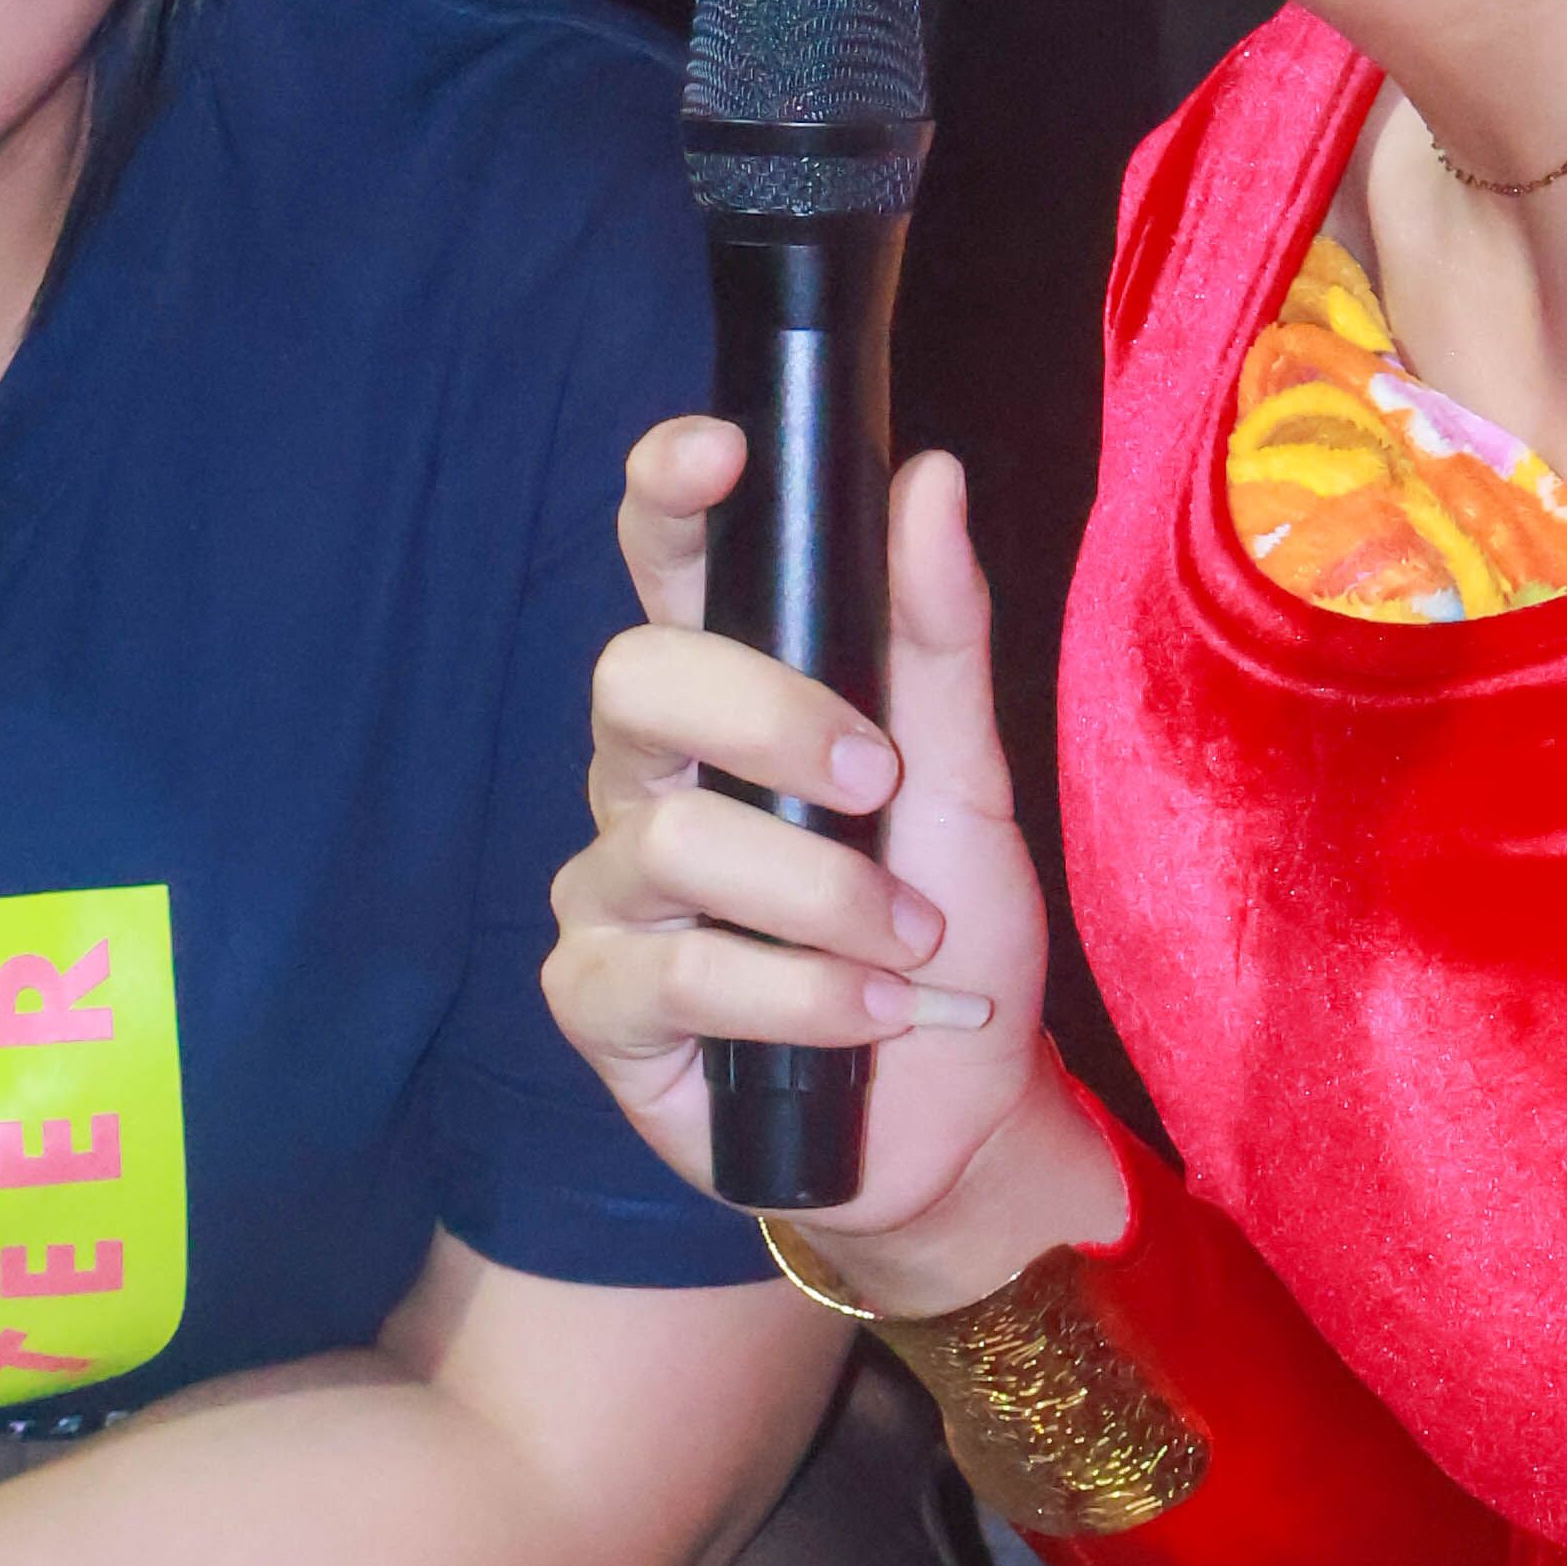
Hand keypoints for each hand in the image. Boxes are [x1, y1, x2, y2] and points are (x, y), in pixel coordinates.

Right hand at [547, 432, 1107, 1287]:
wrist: (957, 1111)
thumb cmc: (949, 930)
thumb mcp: (970, 778)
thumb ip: (938, 634)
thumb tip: (926, 475)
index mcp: (728, 700)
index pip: (665, 567)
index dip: (665, 497)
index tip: (718, 454)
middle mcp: (648, 776)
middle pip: (634, 678)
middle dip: (771, 717)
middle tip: (880, 781)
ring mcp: (611, 887)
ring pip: (671, 839)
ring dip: (824, 897)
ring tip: (908, 946)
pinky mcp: (596, 999)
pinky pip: (676, 971)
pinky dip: (801, 995)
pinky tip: (869, 1018)